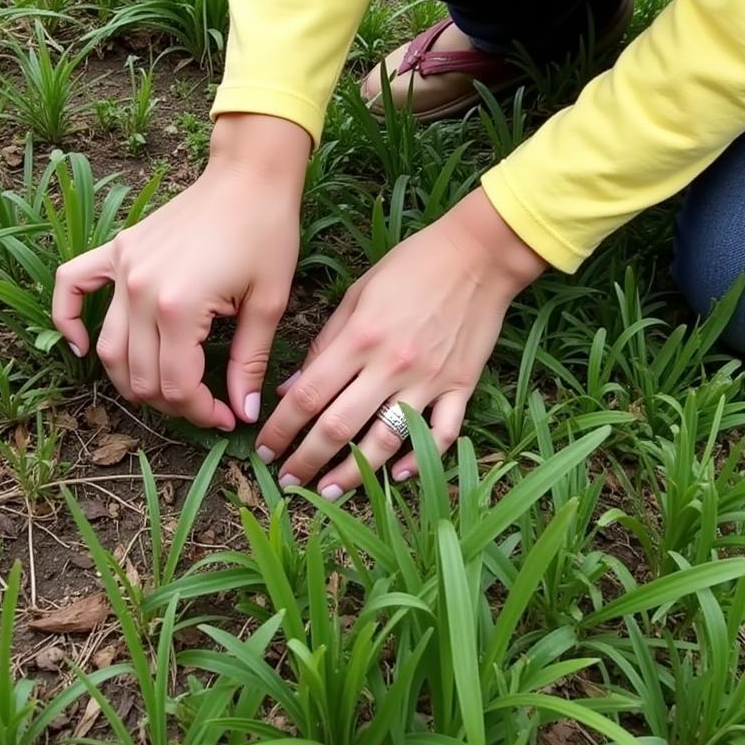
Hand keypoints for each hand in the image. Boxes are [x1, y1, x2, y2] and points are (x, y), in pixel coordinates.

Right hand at [52, 114, 310, 428]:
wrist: (250, 177)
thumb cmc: (267, 233)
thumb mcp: (269, 304)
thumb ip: (249, 363)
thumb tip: (245, 412)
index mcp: (178, 306)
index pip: (176, 385)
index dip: (201, 413)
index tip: (227, 417)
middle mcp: (140, 289)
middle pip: (139, 375)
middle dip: (173, 403)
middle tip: (205, 405)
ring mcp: (123, 267)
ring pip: (107, 347)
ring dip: (131, 379)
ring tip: (166, 389)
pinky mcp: (117, 249)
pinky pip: (72, 285)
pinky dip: (68, 318)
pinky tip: (82, 346)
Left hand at [255, 188, 547, 495]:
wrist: (479, 254)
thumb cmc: (412, 266)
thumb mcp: (358, 293)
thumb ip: (325, 343)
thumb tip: (292, 388)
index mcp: (360, 337)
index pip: (308, 395)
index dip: (281, 428)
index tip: (266, 448)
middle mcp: (391, 365)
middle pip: (339, 427)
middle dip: (307, 459)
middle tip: (288, 480)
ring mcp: (428, 380)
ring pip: (386, 441)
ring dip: (353, 473)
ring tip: (329, 491)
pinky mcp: (460, 386)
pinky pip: (441, 434)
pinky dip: (420, 458)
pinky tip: (397, 475)